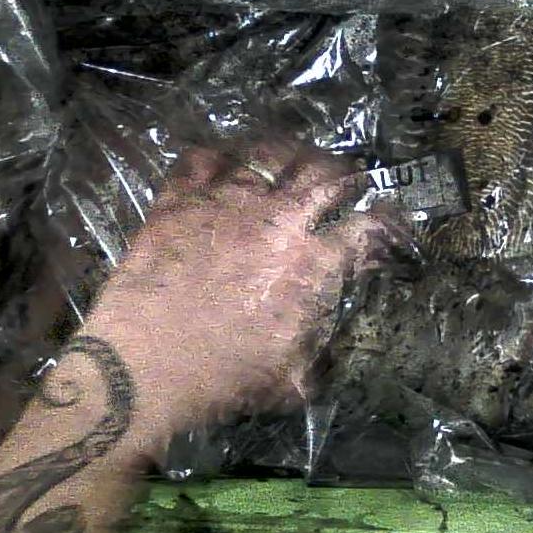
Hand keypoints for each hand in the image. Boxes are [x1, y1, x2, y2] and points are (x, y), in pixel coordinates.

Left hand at [81, 142, 397, 459]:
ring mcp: (226, 202)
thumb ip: (321, 352)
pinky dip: (219, 156)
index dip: (385, 221)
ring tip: (293, 155)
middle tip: (346, 176)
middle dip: (344, 172)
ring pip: (269, 153)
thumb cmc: (223, 381)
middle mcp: (278, 221)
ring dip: (289, 152)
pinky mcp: (180, 200)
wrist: (146, 367)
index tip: (386, 220)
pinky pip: (203, 159)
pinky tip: (223, 162)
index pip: (367, 228)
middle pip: (324, 174)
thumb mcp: (294, 381)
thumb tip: (333, 344)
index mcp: (312, 266)